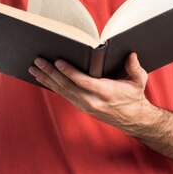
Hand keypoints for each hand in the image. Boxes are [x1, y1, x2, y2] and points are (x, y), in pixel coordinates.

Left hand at [29, 52, 149, 131]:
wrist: (133, 118)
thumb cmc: (134, 96)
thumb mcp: (139, 81)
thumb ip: (135, 68)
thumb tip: (132, 55)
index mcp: (106, 92)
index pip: (84, 82)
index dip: (70, 72)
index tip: (58, 62)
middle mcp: (92, 101)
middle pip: (67, 86)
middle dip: (51, 73)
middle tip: (38, 61)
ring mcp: (85, 105)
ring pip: (62, 91)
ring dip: (47, 79)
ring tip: (34, 68)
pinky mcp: (81, 106)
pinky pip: (64, 95)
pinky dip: (52, 86)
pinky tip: (42, 78)